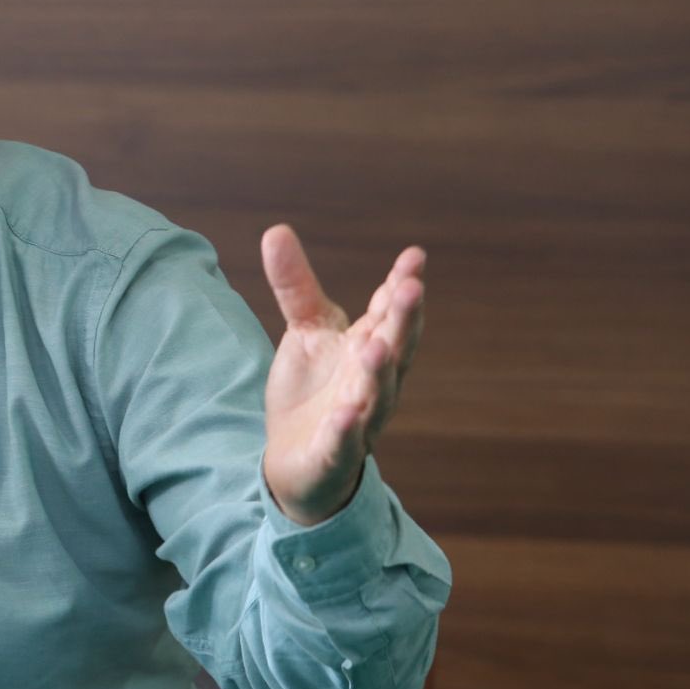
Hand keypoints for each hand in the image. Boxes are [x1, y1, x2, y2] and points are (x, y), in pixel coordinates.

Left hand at [260, 224, 424, 525]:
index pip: (391, 313)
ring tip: (376, 346)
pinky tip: (346, 413)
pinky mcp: (335, 453)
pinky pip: (344, 441)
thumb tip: (275, 230)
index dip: (402, 286)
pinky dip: (346, 429)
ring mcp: (359, 419)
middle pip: (395, 348)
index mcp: (370, 346)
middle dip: (404, 320)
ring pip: (376, 395)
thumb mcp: (304, 331)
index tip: (414, 256)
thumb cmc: (313, 389)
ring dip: (379, 372)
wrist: (297, 459)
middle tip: (410, 288)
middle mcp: (373, 381)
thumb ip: (296, 285)